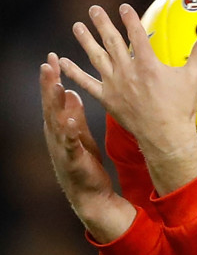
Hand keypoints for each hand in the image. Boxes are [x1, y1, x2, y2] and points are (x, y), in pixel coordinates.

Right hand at [40, 52, 135, 241]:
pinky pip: (70, 144)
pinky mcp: (73, 161)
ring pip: (56, 122)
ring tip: (57, 84)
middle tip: (48, 63)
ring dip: (55, 103)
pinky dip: (69, 131)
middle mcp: (56, 137)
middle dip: (49, 84)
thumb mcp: (80, 136)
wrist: (91, 197)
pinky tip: (70, 119)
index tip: (51, 58)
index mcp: (58, 128)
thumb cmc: (85, 165)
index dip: (51, 79)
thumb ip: (74, 115)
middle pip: (50, 106)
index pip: (53, 100)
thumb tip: (72, 93)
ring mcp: (62, 149)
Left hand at [60, 3, 196, 194]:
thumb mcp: (194, 77)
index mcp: (147, 63)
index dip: (129, 18)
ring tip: (77, 27)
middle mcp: (127, 70)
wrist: (165, 136)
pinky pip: (87, 83)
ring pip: (96, 57)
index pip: (135, 33)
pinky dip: (75, 73)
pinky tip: (63, 63)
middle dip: (102, 23)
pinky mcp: (108, 99)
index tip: (123, 7)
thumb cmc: (181, 108)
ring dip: (86, 40)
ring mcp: (115, 85)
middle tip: (93, 9)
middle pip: (112, 41)